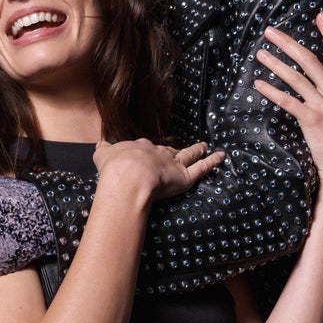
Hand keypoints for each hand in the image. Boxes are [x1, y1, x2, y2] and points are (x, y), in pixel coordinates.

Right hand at [93, 138, 224, 203]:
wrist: (129, 177)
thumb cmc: (115, 168)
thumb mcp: (103, 156)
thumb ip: (103, 151)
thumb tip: (101, 145)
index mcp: (138, 148)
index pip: (144, 148)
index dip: (146, 151)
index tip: (147, 152)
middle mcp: (158, 152)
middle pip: (168, 150)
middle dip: (173, 150)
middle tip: (178, 150)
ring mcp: (173, 163)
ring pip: (188, 155)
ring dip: (197, 150)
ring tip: (204, 147)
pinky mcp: (185, 176)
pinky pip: (202, 168)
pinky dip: (212, 162)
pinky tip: (221, 156)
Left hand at [255, 13, 322, 185]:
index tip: (319, 16)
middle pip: (310, 59)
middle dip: (288, 43)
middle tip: (270, 32)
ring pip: (296, 77)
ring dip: (275, 63)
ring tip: (260, 53)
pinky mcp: (311, 119)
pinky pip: (287, 100)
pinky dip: (271, 91)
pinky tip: (259, 84)